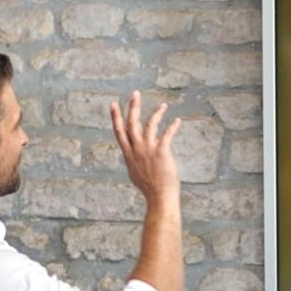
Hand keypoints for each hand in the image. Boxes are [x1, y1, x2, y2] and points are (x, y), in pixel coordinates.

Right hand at [110, 91, 181, 205]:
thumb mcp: (135, 173)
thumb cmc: (149, 188)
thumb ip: (132, 161)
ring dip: (157, 113)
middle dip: (132, 107)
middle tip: (135, 94)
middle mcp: (136, 150)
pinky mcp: (161, 152)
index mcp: (129, 154)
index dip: (115, 117)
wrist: (159, 197)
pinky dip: (172, 126)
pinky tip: (177, 121)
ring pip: (149, 125)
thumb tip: (130, 157)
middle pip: (131, 123)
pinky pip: (167, 134)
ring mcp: (148, 150)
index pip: (119, 132)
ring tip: (164, 106)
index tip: (113, 104)